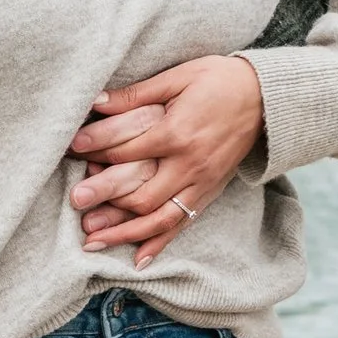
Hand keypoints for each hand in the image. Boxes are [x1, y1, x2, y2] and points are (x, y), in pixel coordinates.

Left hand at [68, 55, 264, 269]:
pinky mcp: (209, 193)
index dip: (94, 149)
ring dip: (124, 233)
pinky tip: (138, 260)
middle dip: (104, 201)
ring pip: (158, 219)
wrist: (266, 97)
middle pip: (138, 194)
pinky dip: (159, 244)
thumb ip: (136, 94)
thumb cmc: (218, 80)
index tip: (71, 149)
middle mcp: (188, 165)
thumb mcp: (178, 77)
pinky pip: (182, 224)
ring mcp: (200, 183)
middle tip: (75, 205)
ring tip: (93, 242)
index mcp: (177, 133)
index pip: (126, 150)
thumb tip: (95, 101)